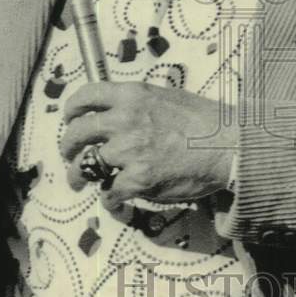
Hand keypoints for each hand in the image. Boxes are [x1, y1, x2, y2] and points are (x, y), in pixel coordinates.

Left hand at [61, 83, 235, 209]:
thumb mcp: (166, 97)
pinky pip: (110, 192)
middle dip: (67, 147)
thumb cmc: (204, 121)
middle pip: (78, 133)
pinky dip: (109, 199)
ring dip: (78, 176)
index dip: (72, 109)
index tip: (70, 118)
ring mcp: (130, 150)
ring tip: (77, 183)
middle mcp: (124, 120)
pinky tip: (113, 201)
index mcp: (131, 96)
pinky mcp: (139, 179)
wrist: (228, 145)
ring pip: (86, 165)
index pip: (87, 96)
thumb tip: (118, 113)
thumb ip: (138, 103)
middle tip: (68, 155)